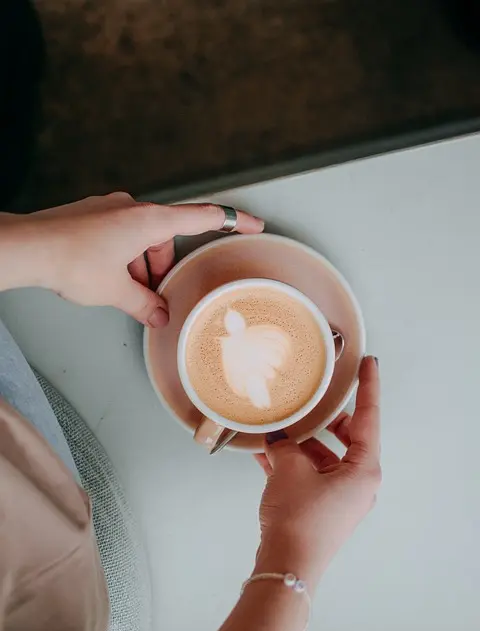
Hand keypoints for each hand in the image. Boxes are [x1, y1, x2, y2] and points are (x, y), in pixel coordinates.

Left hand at [3, 193, 262, 325]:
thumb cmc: (71, 261)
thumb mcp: (117, 291)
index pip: (202, 217)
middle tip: (149, 295)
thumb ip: (144, 305)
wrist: (27, 247)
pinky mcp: (92, 215)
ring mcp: (109, 208)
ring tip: (121, 291)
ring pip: (139, 240)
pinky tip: (105, 277)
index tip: (255, 224)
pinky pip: (119, 236)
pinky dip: (121, 258)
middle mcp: (131, 207)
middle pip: (163, 239)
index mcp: (149, 220)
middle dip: (159, 269)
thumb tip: (159, 316)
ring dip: (138, 266)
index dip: (233, 221)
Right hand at [254, 356, 380, 587]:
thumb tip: (278, 437)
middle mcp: (358, 482)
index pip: (368, 418)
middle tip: (312, 400)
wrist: (287, 567)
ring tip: (276, 429)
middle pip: (347, 437)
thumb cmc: (299, 520)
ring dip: (300, 444)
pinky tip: (265, 452)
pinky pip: (310, 475)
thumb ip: (285, 445)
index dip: (368, 388)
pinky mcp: (322, 508)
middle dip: (325, 420)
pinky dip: (292, 464)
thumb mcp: (290, 470)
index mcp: (364, 469)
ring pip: (324, 457)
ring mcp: (340, 496)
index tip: (369, 363)